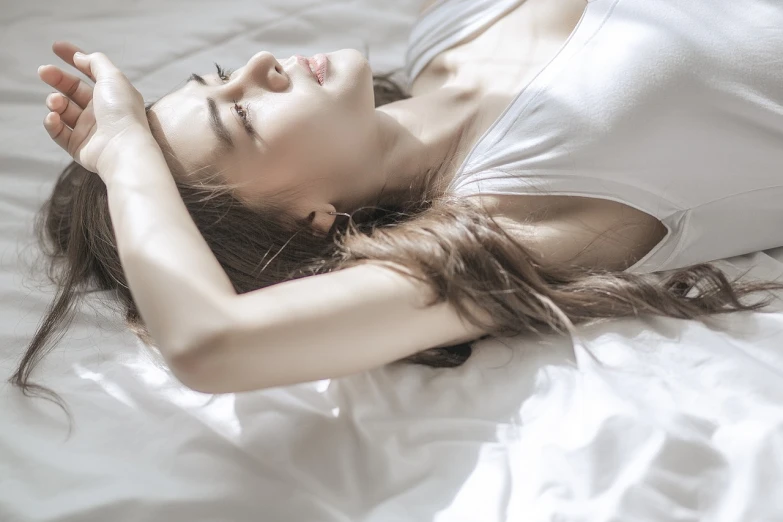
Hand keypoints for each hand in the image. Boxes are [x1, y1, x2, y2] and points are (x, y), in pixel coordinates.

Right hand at [39, 42, 151, 179]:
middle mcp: (101, 111)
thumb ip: (96, 62)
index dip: (74, 58)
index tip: (56, 47)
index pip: (90, 72)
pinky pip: (59, 132)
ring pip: (63, 110)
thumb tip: (80, 56)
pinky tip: (53, 116)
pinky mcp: (79, 147)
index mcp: (112, 94)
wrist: (123, 148)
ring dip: (54, 102)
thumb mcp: (113, 77)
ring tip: (55, 102)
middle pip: (73, 90)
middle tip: (44, 71)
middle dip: (57, 79)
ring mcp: (90, 129)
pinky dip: (52, 123)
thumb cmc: (122, 111)